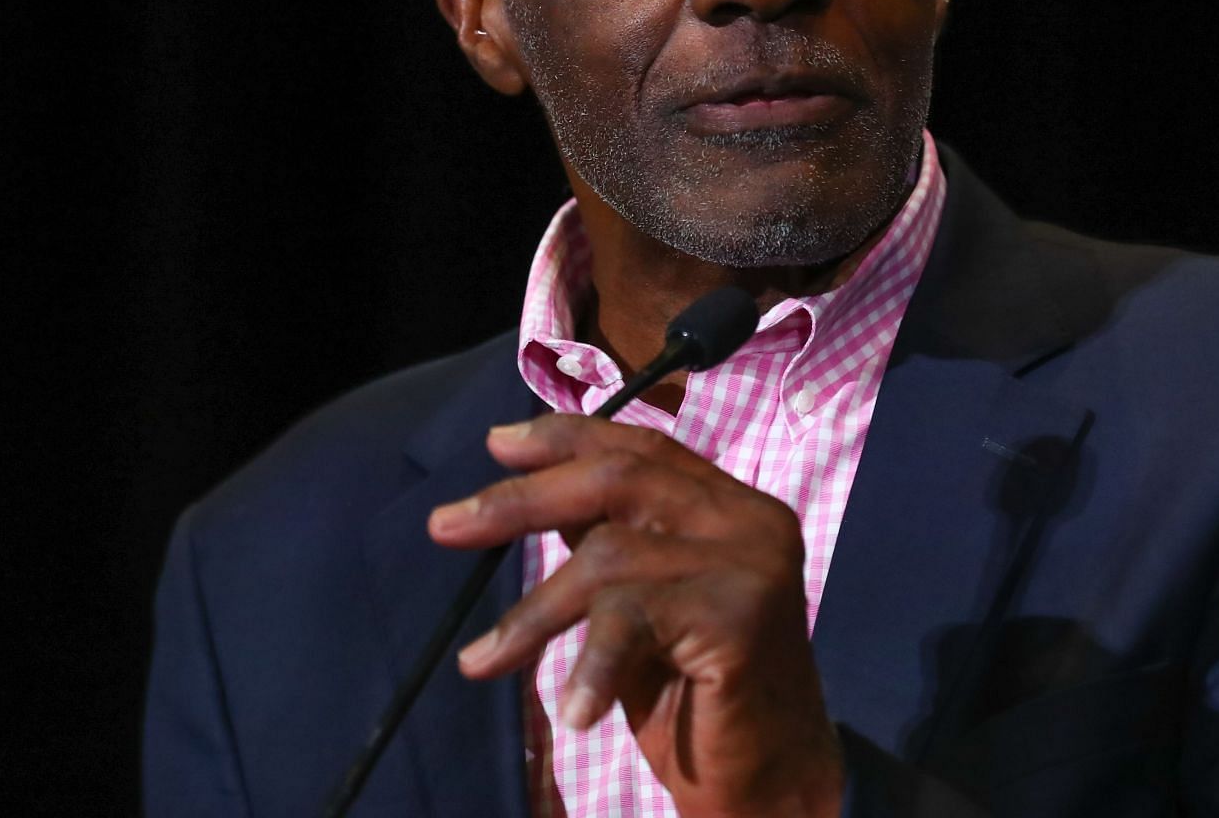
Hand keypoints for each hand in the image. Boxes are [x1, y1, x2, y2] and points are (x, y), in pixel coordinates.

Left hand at [428, 414, 843, 817]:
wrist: (772, 781)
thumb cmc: (697, 697)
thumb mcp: (643, 604)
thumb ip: (612, 542)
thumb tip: (534, 489)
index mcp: (731, 505)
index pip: (642, 447)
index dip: (565, 438)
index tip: (496, 444)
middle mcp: (749, 519)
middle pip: (618, 479)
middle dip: (522, 500)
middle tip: (446, 525)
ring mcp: (751, 563)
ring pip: (609, 555)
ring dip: (532, 611)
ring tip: (484, 659)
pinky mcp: (740, 615)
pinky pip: (632, 620)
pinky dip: (589, 665)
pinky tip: (574, 713)